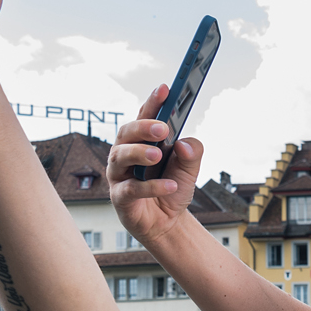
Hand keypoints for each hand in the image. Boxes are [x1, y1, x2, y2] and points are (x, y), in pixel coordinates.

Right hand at [107, 86, 206, 248]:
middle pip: (126, 133)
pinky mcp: (120, 198)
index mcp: (142, 141)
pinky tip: (170, 185)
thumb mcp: (190, 168)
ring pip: (121, 157)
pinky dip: (151, 186)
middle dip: (143, 127)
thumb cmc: (172, 188)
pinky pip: (131, 189)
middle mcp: (125, 153)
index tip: (165, 88)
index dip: (153, 102)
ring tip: (159, 155)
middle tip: (163, 128)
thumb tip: (184, 143)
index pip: (145, 116)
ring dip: (140, 153)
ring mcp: (119, 175)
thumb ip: (191, 152)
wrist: (168, 222)